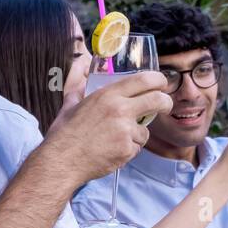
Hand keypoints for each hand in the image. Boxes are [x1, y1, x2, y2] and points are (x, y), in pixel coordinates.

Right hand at [43, 70, 171, 184]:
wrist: (61, 162)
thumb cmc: (63, 134)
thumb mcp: (70, 104)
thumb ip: (78, 85)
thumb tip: (78, 65)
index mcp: (107, 95)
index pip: (144, 79)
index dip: (158, 80)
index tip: (161, 84)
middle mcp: (120, 110)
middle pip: (158, 100)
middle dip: (166, 103)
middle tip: (164, 106)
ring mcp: (125, 131)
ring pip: (145, 131)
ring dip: (136, 135)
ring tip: (115, 140)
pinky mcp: (127, 150)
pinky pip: (136, 148)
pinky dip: (127, 151)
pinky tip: (111, 151)